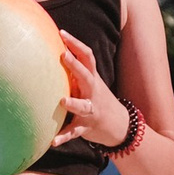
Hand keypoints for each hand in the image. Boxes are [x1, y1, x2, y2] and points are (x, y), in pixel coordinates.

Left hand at [49, 32, 130, 148]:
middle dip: (75, 65)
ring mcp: (91, 110)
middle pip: (86, 75)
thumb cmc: (98, 100)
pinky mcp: (87, 127)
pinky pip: (74, 132)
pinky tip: (52, 142)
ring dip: (73, 103)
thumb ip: (76, 71)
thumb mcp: (90, 83)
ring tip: (61, 101)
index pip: (87, 56)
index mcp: (92, 79)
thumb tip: (55, 52)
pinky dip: (64, 137)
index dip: (75, 43)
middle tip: (62, 55)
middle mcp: (92, 92)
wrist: (121, 126)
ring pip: (83, 105)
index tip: (61, 33)